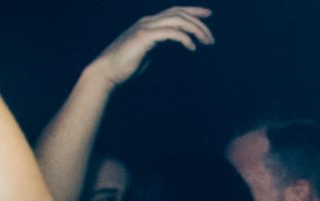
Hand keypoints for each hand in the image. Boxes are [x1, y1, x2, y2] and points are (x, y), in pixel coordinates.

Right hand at [90, 7, 213, 86]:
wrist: (107, 71)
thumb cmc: (126, 65)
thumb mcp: (148, 51)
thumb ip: (160, 43)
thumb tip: (173, 43)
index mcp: (149, 23)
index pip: (175, 11)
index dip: (193, 10)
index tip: (209, 14)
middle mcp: (148, 21)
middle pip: (179, 13)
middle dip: (198, 23)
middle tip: (211, 38)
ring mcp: (145, 27)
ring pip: (177, 20)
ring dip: (195, 30)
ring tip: (206, 42)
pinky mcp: (144, 37)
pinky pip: (169, 33)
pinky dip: (183, 38)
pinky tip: (191, 47)